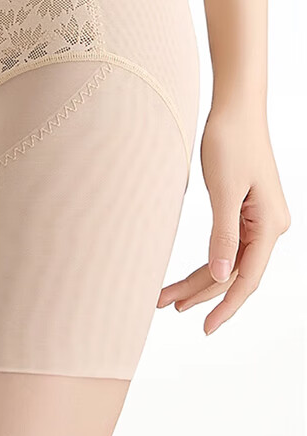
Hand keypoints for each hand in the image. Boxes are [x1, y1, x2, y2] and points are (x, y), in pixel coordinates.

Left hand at [158, 106, 289, 334]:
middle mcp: (269, 226)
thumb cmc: (230, 141)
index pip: (246, 279)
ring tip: (168, 297)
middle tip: (166, 305)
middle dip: (201, 292)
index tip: (205, 328)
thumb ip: (223, 236)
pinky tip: (190, 274)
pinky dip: (207, 259)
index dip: (225, 305)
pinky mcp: (247, 210)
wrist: (235, 107)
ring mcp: (259, 219)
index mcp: (269, 225)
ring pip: (229, 260)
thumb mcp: (224, 191)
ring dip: (200, 278)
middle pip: (234, 272)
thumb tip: (220, 276)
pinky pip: (228, 245)